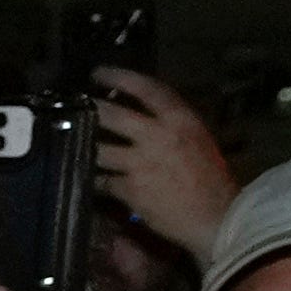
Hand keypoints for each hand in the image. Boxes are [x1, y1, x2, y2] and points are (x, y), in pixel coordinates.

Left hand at [89, 67, 230, 258]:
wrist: (216, 216)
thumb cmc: (211, 178)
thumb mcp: (198, 139)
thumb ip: (171, 124)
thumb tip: (144, 113)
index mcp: (181, 120)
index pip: (146, 88)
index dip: (119, 77)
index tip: (99, 73)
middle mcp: (158, 136)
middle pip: (112, 114)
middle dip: (91, 108)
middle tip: (76, 106)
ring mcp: (140, 163)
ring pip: (100, 148)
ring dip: (86, 146)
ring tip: (74, 143)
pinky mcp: (129, 189)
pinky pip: (102, 180)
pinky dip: (93, 179)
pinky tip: (87, 177)